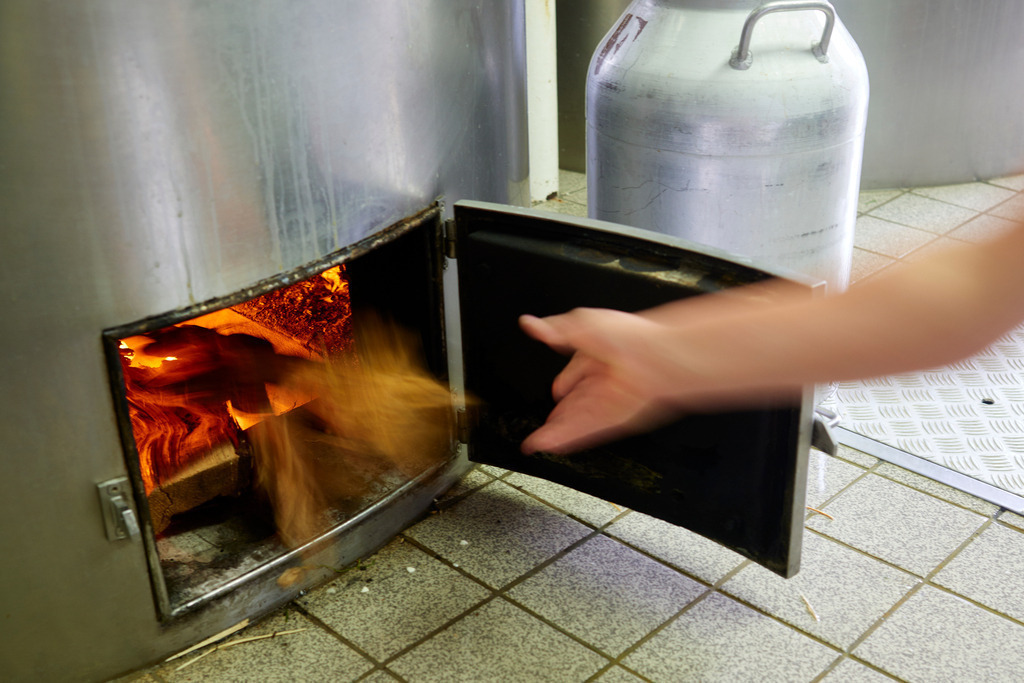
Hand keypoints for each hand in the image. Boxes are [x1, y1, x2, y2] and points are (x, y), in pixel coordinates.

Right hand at [519, 309, 680, 453]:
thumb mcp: (582, 323)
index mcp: (596, 356)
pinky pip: (583, 431)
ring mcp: (607, 401)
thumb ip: (553, 329)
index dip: (560, 385)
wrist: (655, 359)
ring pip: (575, 420)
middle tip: (543, 425)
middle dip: (556, 415)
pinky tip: (549, 445)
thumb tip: (529, 324)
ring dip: (554, 432)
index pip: (572, 375)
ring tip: (535, 443)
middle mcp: (602, 380)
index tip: (553, 392)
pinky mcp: (611, 418)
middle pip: (573, 403)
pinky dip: (565, 439)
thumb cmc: (629, 336)